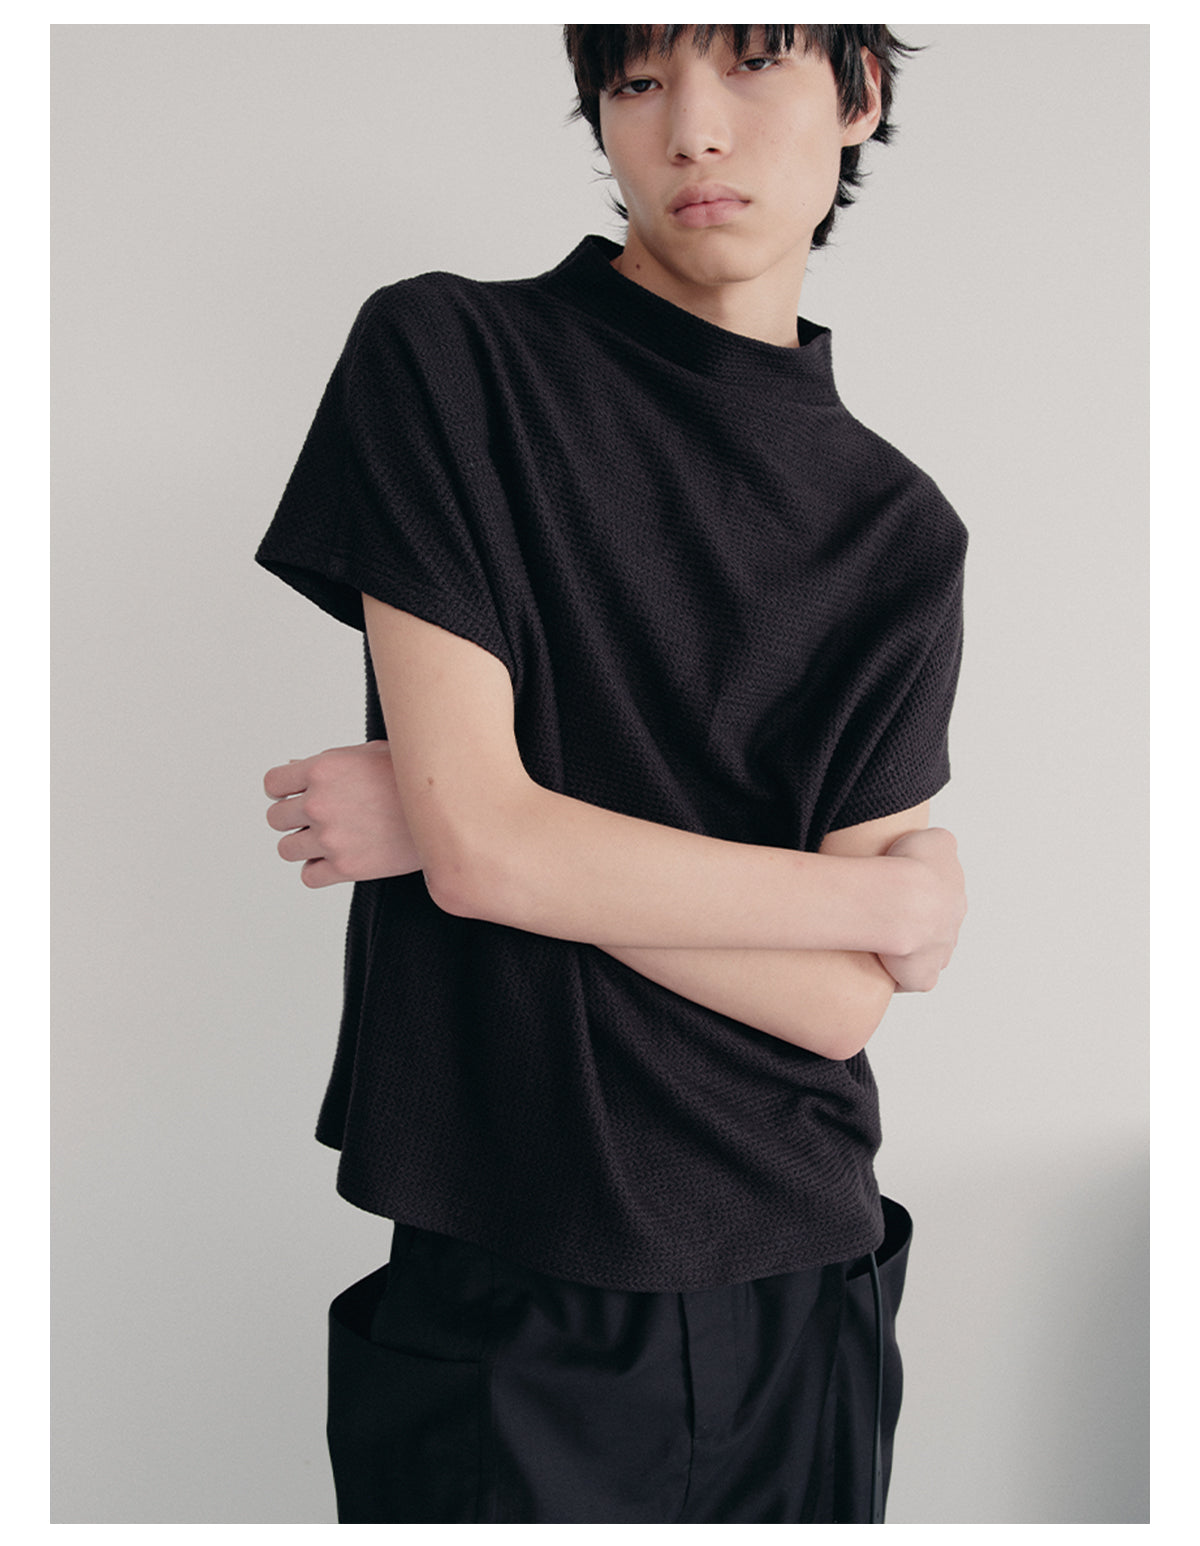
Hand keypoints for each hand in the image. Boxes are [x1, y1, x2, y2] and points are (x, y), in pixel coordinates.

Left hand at [263, 740, 419, 887]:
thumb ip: (328, 762)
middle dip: (293, 818)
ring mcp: (330, 838)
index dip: (283, 790)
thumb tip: (295, 768)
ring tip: (328, 840)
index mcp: (322, 769)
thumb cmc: (411, 778)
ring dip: (304, 845)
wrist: (448, 809)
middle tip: (317, 818)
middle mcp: (319, 803)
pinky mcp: (346, 868)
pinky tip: (336, 860)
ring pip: (287, 849)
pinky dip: (318, 870)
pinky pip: (308, 876)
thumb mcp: (369, 753)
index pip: (272, 784)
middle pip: (276, 818)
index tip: (295, 796)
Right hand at [877, 826, 965, 991]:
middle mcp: (952, 928)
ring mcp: (940, 956)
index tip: (894, 889)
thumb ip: (942, 844)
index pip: (938, 899)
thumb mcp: (936, 838)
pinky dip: (896, 975)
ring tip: (879, 939)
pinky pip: (910, 980)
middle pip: (935, 930)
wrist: (901, 899)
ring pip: (925, 955)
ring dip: (907, 950)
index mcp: (955, 897)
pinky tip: (877, 964)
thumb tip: (938, 849)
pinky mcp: (923, 978)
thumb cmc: (911, 865)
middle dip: (915, 924)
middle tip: (885, 913)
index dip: (915, 894)